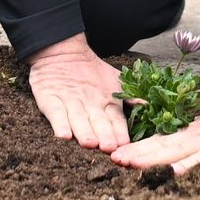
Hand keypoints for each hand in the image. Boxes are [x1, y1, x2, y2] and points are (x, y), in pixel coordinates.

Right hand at [26, 35, 127, 151]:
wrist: (61, 51)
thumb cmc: (91, 72)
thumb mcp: (114, 81)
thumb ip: (130, 96)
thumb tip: (149, 105)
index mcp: (106, 101)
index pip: (115, 119)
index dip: (119, 131)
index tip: (125, 144)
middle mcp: (89, 104)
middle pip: (98, 121)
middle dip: (104, 135)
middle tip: (109, 147)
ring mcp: (70, 102)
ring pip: (78, 119)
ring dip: (83, 131)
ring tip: (88, 143)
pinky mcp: (50, 99)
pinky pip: (55, 112)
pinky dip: (59, 123)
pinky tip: (63, 134)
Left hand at [112, 88, 199, 173]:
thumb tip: (180, 156)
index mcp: (196, 132)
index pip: (163, 141)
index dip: (140, 148)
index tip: (119, 155)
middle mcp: (199, 135)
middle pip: (162, 146)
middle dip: (137, 153)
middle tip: (113, 159)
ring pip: (176, 151)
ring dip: (151, 158)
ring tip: (129, 163)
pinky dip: (188, 165)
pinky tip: (171, 173)